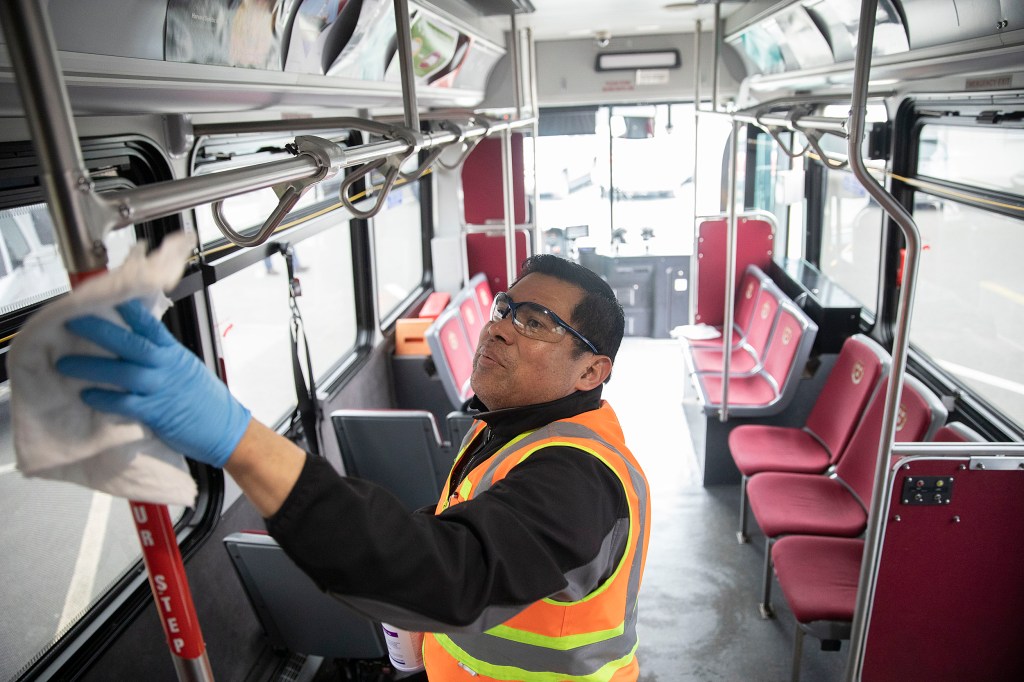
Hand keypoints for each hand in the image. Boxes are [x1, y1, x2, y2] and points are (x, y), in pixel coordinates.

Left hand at [56, 299, 250, 467]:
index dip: (129, 310)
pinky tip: (88, 396)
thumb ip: (163, 355)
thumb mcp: (187, 368)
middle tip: (73, 323)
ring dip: (92, 368)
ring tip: (65, 365)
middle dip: (99, 332)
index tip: (108, 296)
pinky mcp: (157, 413)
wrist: (225, 429)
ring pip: (124, 373)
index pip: (151, 325)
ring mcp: (162, 389)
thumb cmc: (206, 401)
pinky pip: (126, 403)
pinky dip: (105, 399)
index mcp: (175, 354)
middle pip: (131, 344)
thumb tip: (134, 343)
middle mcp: (167, 367)